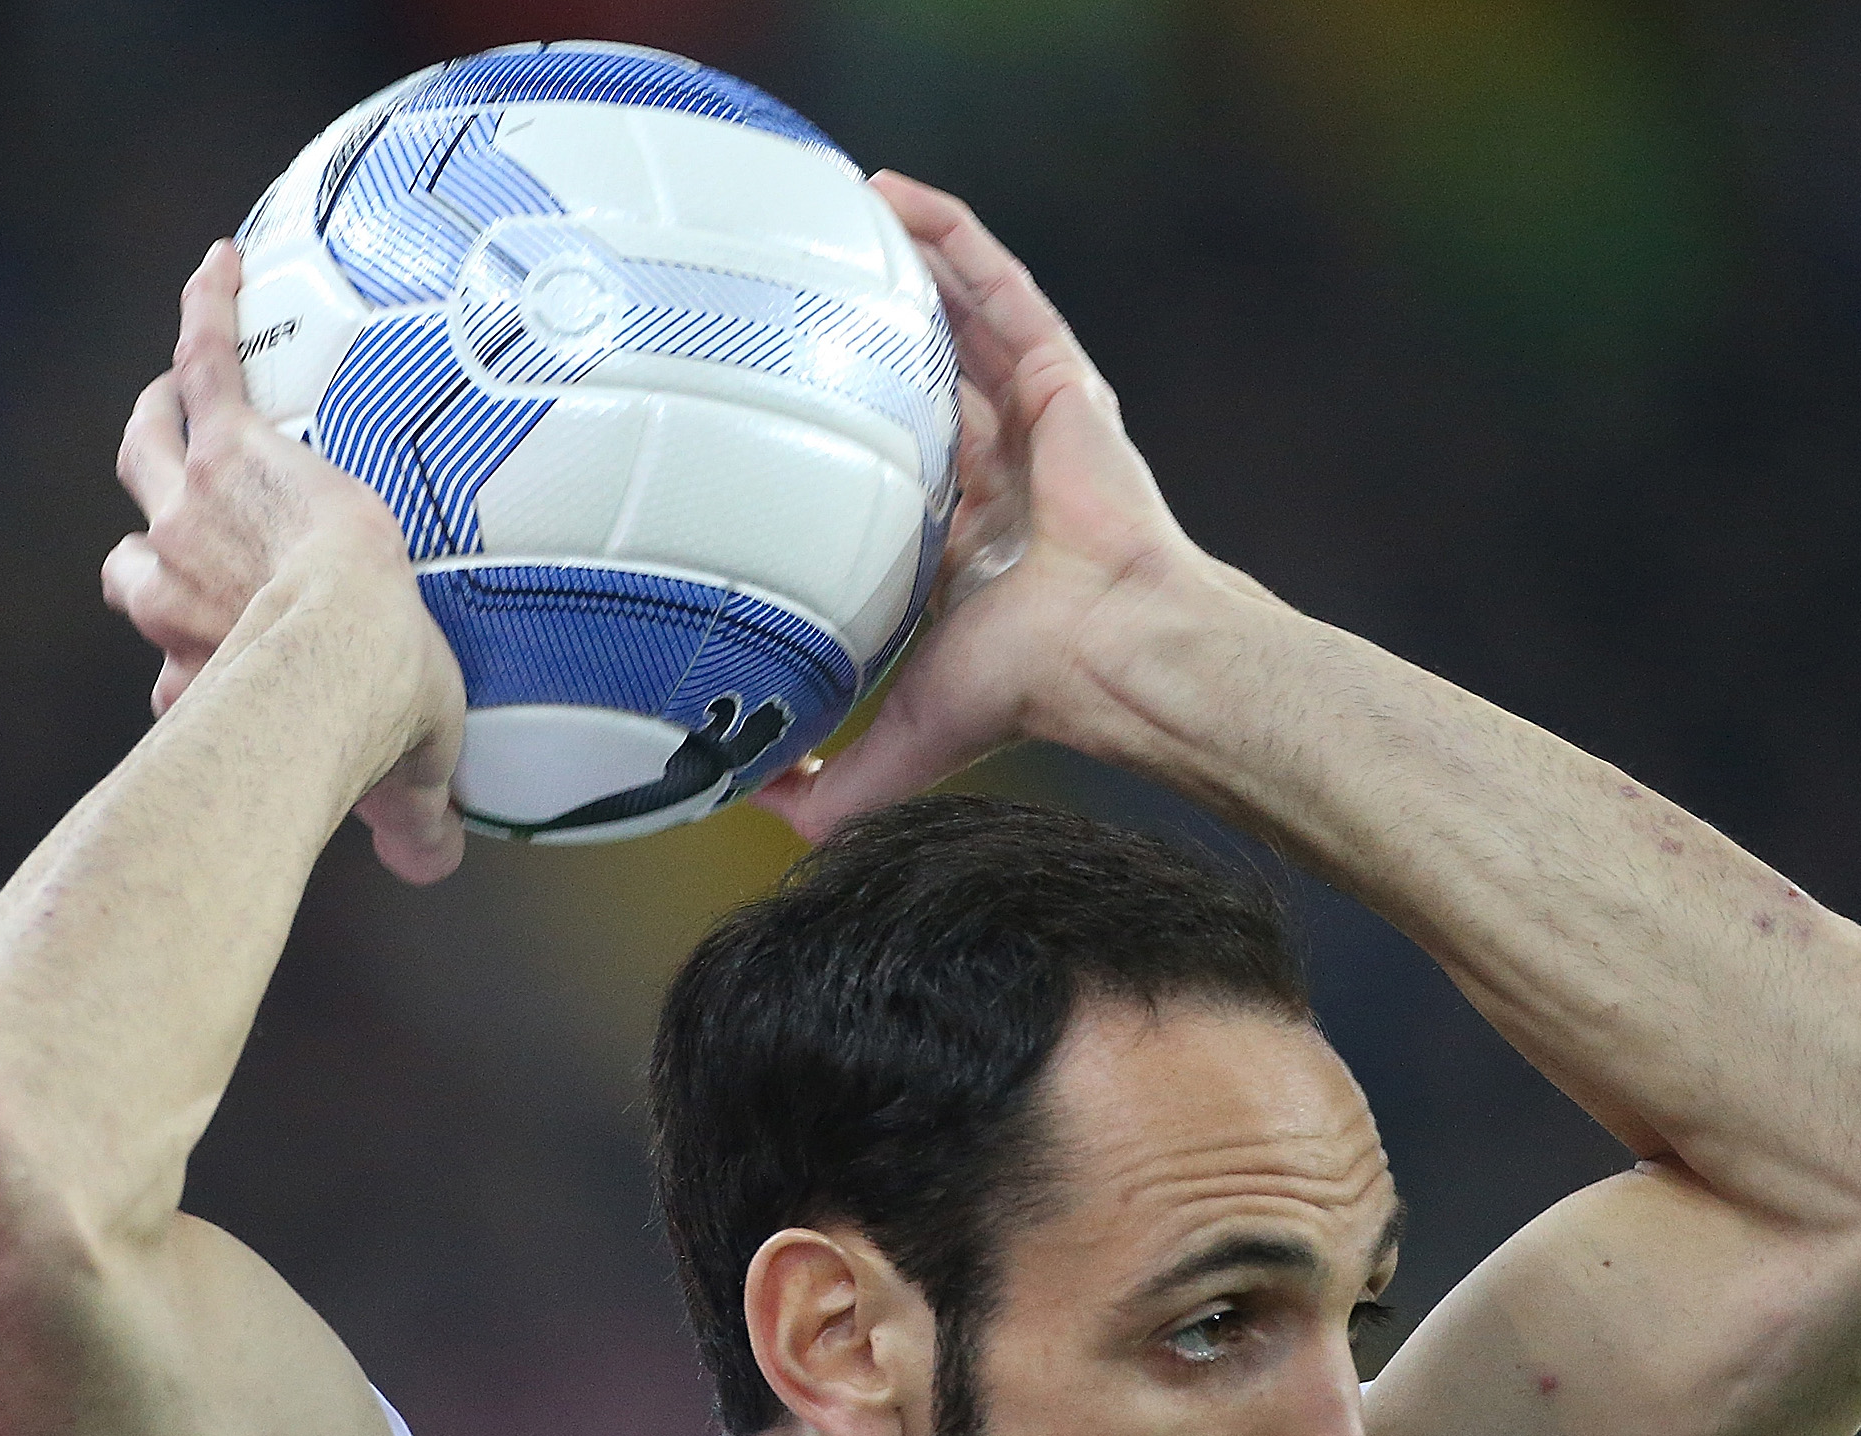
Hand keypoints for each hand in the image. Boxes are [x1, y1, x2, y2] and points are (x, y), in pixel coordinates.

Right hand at [104, 242, 466, 883]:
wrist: (341, 657)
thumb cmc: (363, 727)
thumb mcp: (401, 775)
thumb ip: (416, 816)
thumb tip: (436, 865)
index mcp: (202, 668)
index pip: (182, 665)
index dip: (198, 673)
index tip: (228, 683)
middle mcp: (173, 593)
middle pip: (133, 559)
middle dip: (151, 544)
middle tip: (177, 512)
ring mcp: (192, 515)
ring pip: (146, 450)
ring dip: (155, 421)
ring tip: (173, 381)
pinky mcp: (230, 448)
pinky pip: (207, 362)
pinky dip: (207, 309)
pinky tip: (221, 259)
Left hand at [753, 173, 1261, 840]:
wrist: (1116, 653)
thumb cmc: (1030, 694)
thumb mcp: (902, 744)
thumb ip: (828, 789)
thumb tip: (744, 810)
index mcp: (963, 553)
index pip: (889, 478)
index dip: (837, 441)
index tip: (772, 411)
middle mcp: (997, 481)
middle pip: (919, 385)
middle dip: (865, 338)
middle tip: (791, 292)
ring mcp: (1033, 425)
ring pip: (956, 325)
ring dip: (902, 272)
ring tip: (835, 220)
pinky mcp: (1063, 382)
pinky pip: (1001, 291)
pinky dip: (955, 242)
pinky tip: (896, 200)